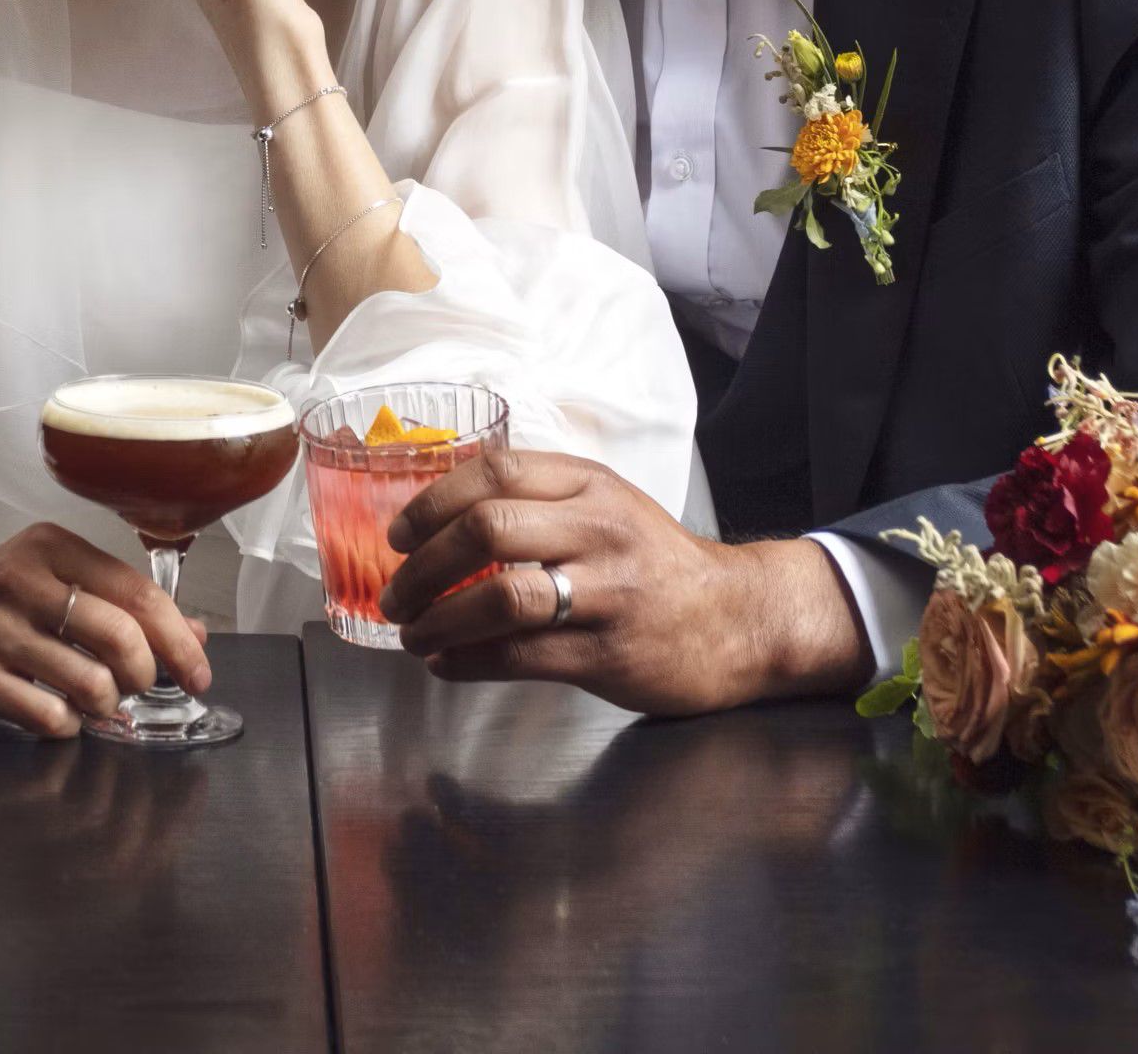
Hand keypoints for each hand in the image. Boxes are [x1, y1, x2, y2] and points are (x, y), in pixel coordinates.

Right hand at [0, 523, 212, 737]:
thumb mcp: (46, 581)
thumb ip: (118, 602)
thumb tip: (195, 632)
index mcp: (49, 548)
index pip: (138, 593)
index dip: (180, 640)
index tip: (198, 671)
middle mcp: (21, 582)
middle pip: (122, 636)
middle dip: (146, 674)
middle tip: (137, 687)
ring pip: (91, 681)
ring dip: (107, 703)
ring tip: (95, 701)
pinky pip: (48, 714)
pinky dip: (66, 724)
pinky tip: (56, 713)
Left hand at [378, 451, 870, 715]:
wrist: (741, 619)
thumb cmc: (658, 564)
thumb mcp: (609, 507)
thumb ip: (540, 502)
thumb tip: (441, 521)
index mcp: (592, 486)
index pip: (496, 472)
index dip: (432, 503)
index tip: (398, 535)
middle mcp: (600, 530)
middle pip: (487, 529)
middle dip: (423, 566)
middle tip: (396, 593)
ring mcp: (608, 593)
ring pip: (501, 596)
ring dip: (439, 619)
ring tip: (414, 634)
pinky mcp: (610, 653)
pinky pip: (520, 656)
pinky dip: (467, 661)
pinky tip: (446, 664)